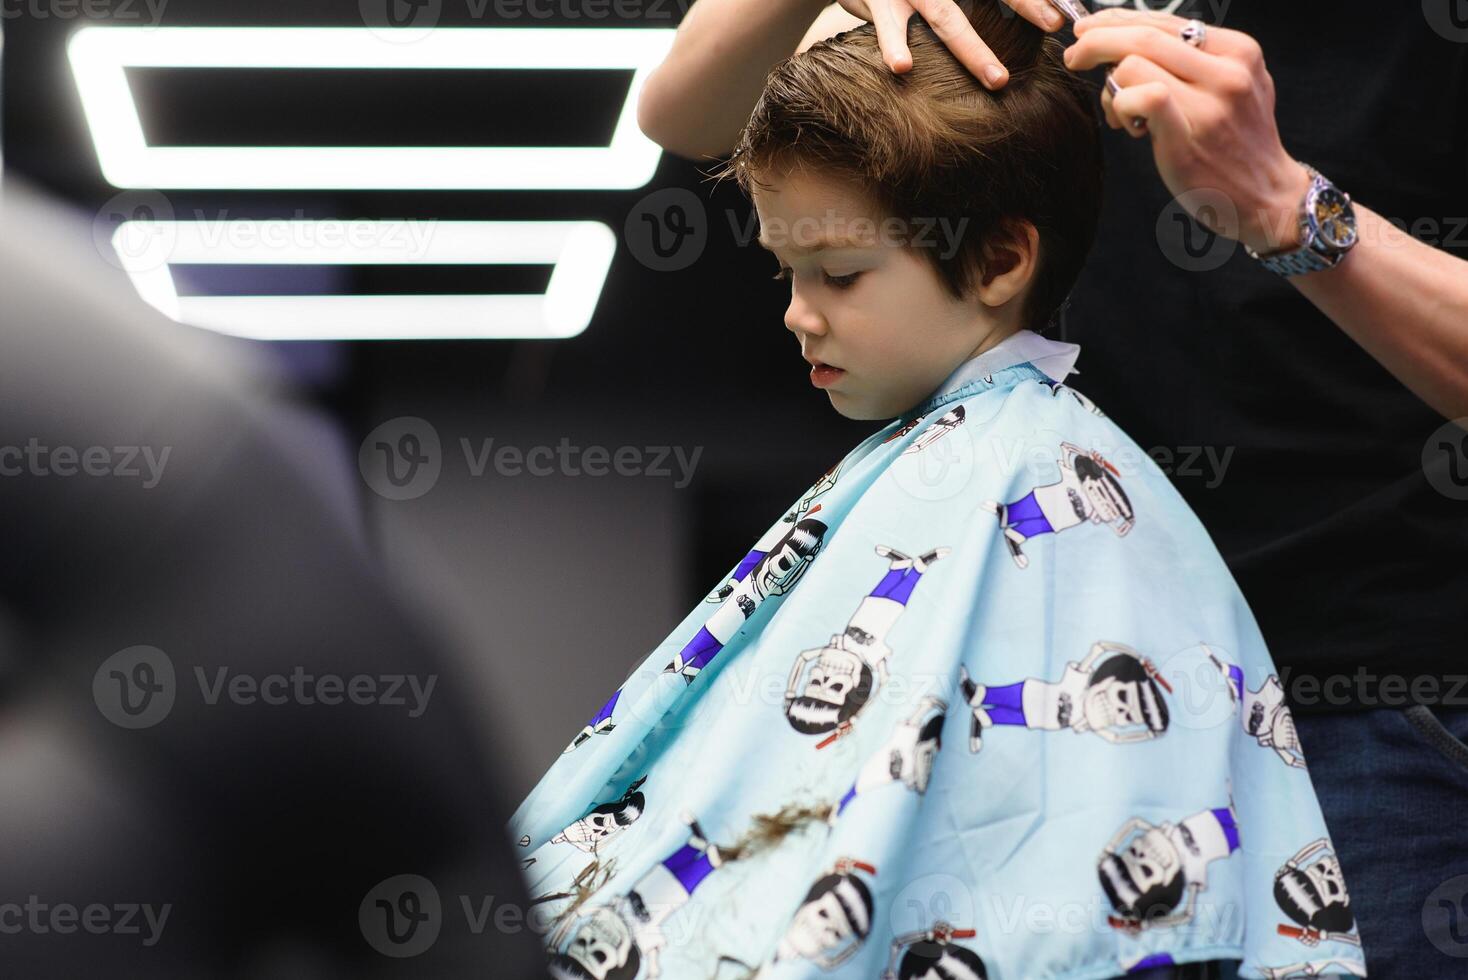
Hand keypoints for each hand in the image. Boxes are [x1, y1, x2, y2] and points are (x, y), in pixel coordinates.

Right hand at [835, 0, 1067, 87]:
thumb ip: (974, 0)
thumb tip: (1027, 12)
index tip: (1059, 16)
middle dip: (1024, 6)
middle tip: (1052, 26)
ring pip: (946, 17)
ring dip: (973, 50)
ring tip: (997, 79)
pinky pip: (888, 25)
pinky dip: (894, 44)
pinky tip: (903, 67)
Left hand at [1064, 8, 1312, 254]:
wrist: (1266, 196)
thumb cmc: (1235, 145)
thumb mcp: (1231, 88)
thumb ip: (1193, 63)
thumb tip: (1132, 41)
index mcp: (1237, 49)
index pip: (1163, 20)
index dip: (1116, 20)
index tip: (1089, 30)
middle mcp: (1229, 68)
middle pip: (1144, 34)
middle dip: (1096, 41)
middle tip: (1074, 57)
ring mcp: (1213, 99)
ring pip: (1135, 62)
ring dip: (1111, 86)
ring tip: (1118, 115)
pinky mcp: (1192, 131)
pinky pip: (1142, 96)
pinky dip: (1121, 104)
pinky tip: (1125, 126)